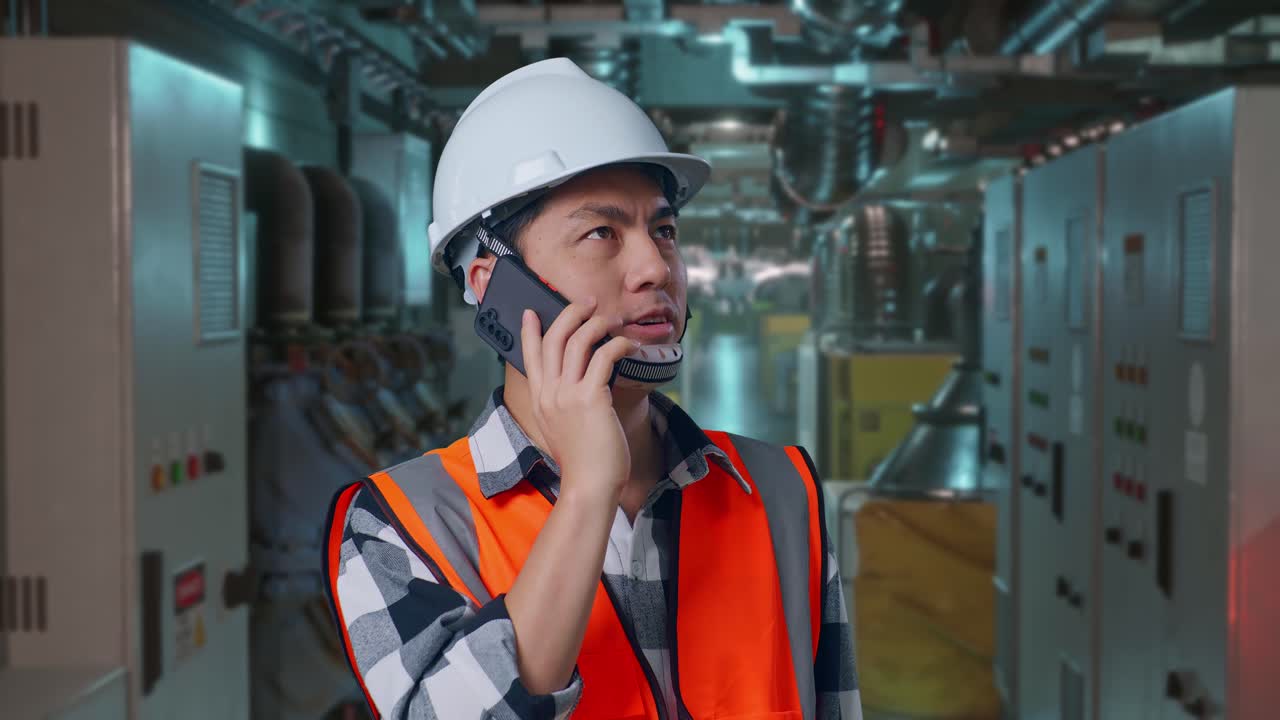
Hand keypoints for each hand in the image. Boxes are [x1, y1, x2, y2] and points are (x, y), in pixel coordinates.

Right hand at [520, 298, 636, 502]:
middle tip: (587, 303)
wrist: (589, 486)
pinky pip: (604, 356)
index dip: (530, 331)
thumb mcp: (560, 429)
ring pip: (578, 341)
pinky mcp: (591, 398)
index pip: (529, 356)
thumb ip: (561, 405)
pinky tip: (629, 346)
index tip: (531, 312)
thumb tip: (576, 386)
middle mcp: (549, 393)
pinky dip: (618, 344)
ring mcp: (567, 395)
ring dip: (596, 324)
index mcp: (539, 400)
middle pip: (553, 339)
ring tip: (611, 320)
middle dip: (569, 314)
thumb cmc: (583, 462)